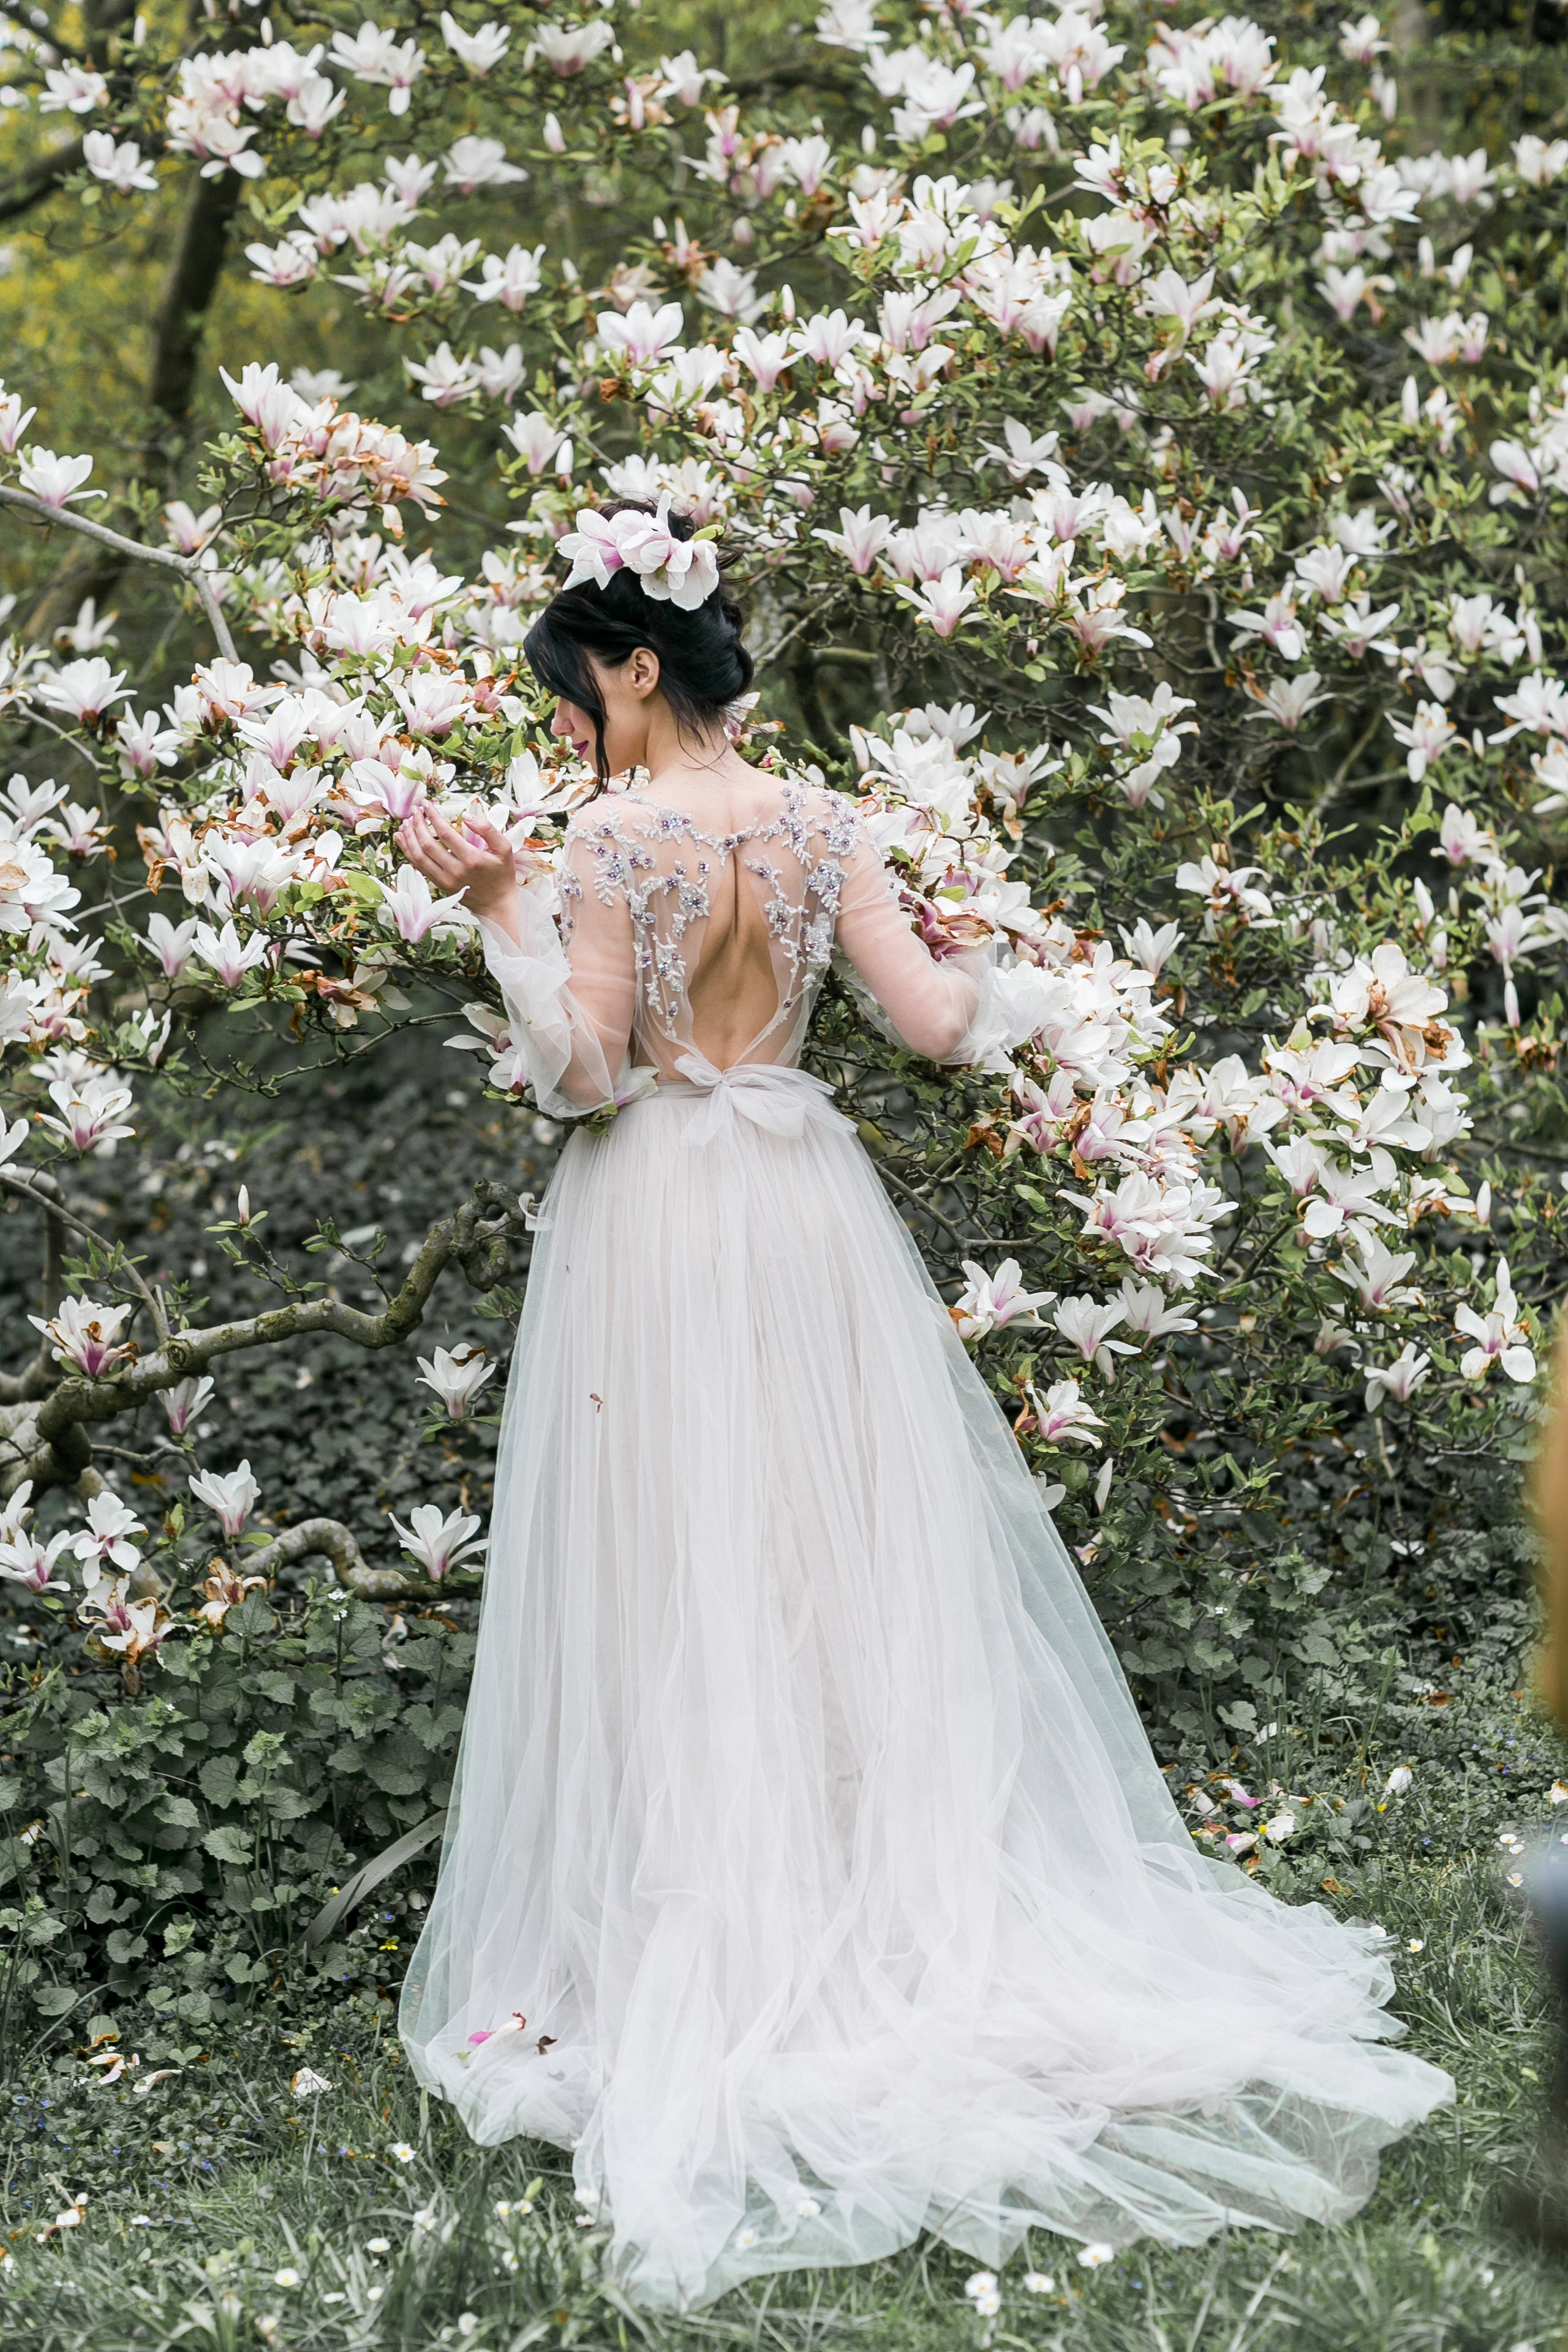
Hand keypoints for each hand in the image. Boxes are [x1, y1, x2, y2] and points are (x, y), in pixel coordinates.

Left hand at [396, 805, 519, 932]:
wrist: (497, 903)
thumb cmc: (502, 874)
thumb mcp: (504, 849)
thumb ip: (488, 830)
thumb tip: (467, 815)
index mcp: (472, 859)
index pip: (446, 834)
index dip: (434, 817)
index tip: (427, 804)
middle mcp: (456, 871)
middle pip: (428, 844)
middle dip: (418, 824)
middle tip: (415, 810)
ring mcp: (446, 880)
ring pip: (419, 857)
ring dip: (409, 838)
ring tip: (406, 822)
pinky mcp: (440, 885)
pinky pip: (419, 867)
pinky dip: (408, 852)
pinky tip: (403, 839)